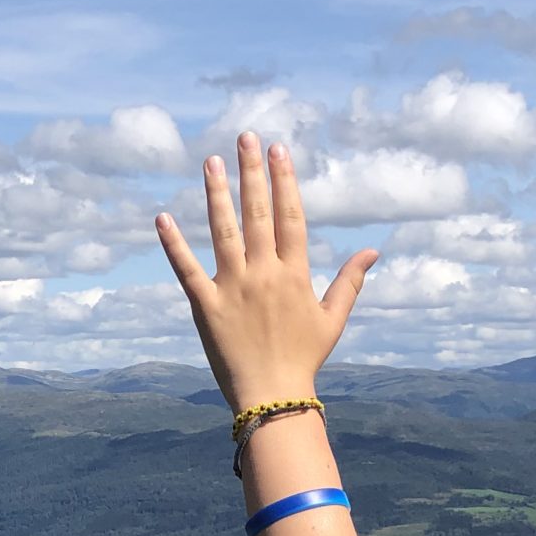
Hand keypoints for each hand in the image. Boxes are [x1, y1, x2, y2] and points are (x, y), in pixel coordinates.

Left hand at [157, 132, 378, 412]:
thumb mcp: (333, 319)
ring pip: (223, 231)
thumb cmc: (304, 359)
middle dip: (251, 173)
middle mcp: (264, 273)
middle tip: (244, 138)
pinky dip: (173, 244)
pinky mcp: (205, 306)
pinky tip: (163, 218)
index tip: (278, 150)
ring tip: (210, 162)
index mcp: (294, 274)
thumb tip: (372, 250)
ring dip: (216, 194)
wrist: (273, 397)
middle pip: (257, 213)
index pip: (289, 216)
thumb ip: (349, 281)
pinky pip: (187, 269)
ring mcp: (233, 288)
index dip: (284, 181)